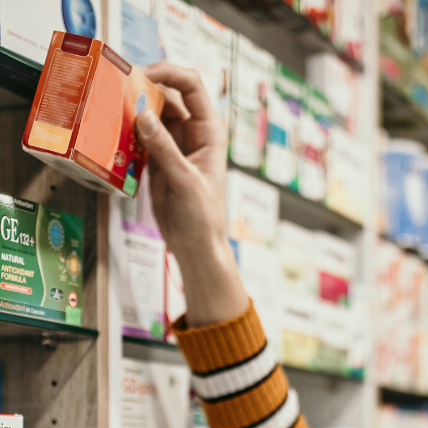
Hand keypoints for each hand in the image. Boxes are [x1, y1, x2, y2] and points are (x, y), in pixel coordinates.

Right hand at [137, 63, 247, 325]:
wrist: (195, 246)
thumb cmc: (202, 217)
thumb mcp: (185, 181)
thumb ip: (165, 149)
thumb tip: (143, 115)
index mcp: (209, 133)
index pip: (192, 86)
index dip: (168, 72)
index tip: (142, 74)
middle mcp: (192, 133)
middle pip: (166, 94)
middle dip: (143, 87)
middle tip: (116, 89)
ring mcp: (173, 144)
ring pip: (150, 112)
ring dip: (131, 108)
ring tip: (109, 106)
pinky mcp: (157, 157)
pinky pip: (139, 133)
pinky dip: (125, 129)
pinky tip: (111, 128)